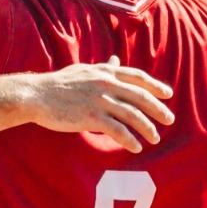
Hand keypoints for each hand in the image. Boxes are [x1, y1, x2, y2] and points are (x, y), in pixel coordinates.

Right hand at [8, 57, 174, 151]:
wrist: (37, 95)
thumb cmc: (59, 84)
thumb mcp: (84, 70)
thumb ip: (103, 68)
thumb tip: (116, 60)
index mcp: (105, 72)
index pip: (137, 77)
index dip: (155, 85)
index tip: (167, 94)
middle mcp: (106, 84)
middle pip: (141, 97)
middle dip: (158, 109)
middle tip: (169, 120)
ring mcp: (100, 100)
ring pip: (132, 115)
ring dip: (147, 128)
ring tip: (155, 138)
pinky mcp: (91, 117)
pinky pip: (117, 130)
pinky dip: (129, 140)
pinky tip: (136, 147)